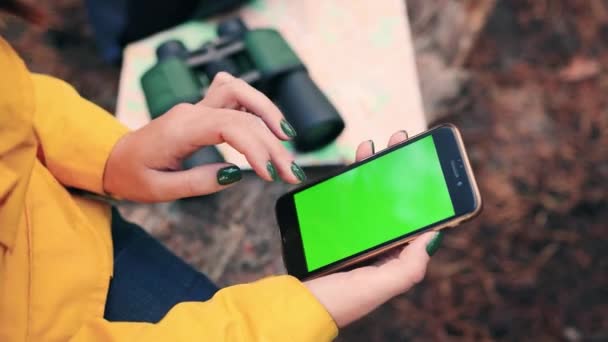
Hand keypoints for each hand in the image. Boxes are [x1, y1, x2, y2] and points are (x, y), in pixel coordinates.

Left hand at [104, 72, 305, 201]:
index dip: (256, 148)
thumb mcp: (160, 190)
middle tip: (291, 172)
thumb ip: (199, 183)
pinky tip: (268, 122)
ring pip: (241, 92)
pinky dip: (255, 104)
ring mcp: (197, 107)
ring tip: (287, 138)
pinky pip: (233, 93)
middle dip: (273, 143)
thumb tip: (236, 175)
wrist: (113, 158)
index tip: (270, 175)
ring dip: (268, 111)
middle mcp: (192, 111)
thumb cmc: (132, 175)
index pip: (231, 126)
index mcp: (181, 129)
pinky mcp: (202, 111)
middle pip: (244, 115)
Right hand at [304, 130, 443, 327]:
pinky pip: (348, 197)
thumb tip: (435, 234)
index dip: (423, 191)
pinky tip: (356, 162)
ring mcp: (356, 234)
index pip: (416, 218)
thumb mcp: (381, 286)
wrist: (297, 304)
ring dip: (376, 167)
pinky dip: (353, 178)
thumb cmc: (340, 301)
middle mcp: (378, 244)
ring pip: (371, 194)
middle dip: (399, 169)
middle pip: (394, 200)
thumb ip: (409, 265)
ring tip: (378, 145)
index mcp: (394, 257)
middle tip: (402, 141)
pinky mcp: (335, 228)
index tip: (427, 163)